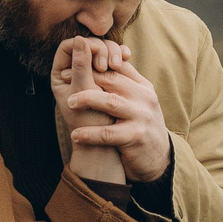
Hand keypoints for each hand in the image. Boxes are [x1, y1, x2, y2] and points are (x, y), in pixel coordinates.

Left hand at [60, 42, 170, 183]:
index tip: (73, 63)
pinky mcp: (136, 136)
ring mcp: (142, 116)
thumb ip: (124, 84)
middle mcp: (145, 98)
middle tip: (64, 77)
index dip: (94, 62)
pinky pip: (107, 133)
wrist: (157, 159)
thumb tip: (102, 64)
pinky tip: (76, 135)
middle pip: (112, 79)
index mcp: (143, 87)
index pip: (117, 66)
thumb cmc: (141, 127)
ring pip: (110, 102)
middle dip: (86, 76)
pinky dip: (89, 134)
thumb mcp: (138, 102)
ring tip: (69, 102)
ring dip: (86, 99)